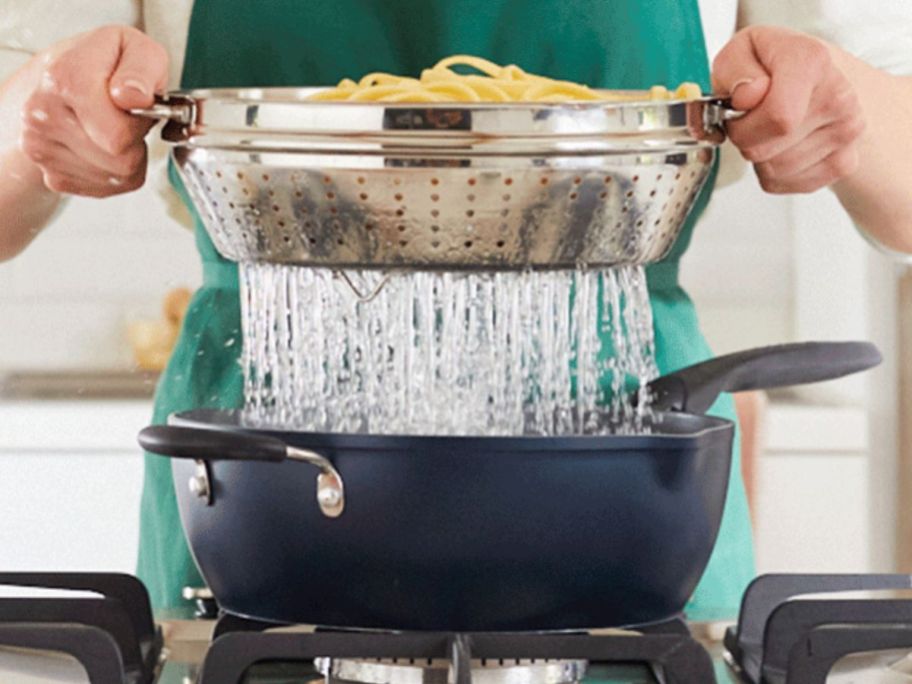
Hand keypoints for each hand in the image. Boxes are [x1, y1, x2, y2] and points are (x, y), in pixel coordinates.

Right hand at [19, 25, 167, 196]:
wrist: (67, 78)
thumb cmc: (108, 65)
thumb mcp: (138, 50)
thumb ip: (142, 69)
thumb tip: (134, 97)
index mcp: (64, 80)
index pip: (117, 136)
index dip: (139, 124)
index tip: (135, 105)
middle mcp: (43, 116)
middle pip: (119, 160)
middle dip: (136, 141)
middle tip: (126, 117)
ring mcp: (42, 149)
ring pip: (115, 176)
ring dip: (128, 157)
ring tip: (114, 128)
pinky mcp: (52, 175)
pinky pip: (107, 187)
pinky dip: (116, 172)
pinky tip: (105, 145)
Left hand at [712, 26, 864, 193]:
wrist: (815, 76)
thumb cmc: (772, 65)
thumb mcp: (740, 51)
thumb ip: (734, 68)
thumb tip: (747, 96)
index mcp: (812, 62)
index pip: (778, 117)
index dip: (742, 124)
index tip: (738, 110)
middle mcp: (838, 97)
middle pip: (766, 150)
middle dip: (744, 140)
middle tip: (750, 119)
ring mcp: (847, 132)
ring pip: (774, 170)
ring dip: (758, 156)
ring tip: (767, 128)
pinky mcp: (844, 162)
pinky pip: (785, 183)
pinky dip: (772, 172)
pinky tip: (780, 145)